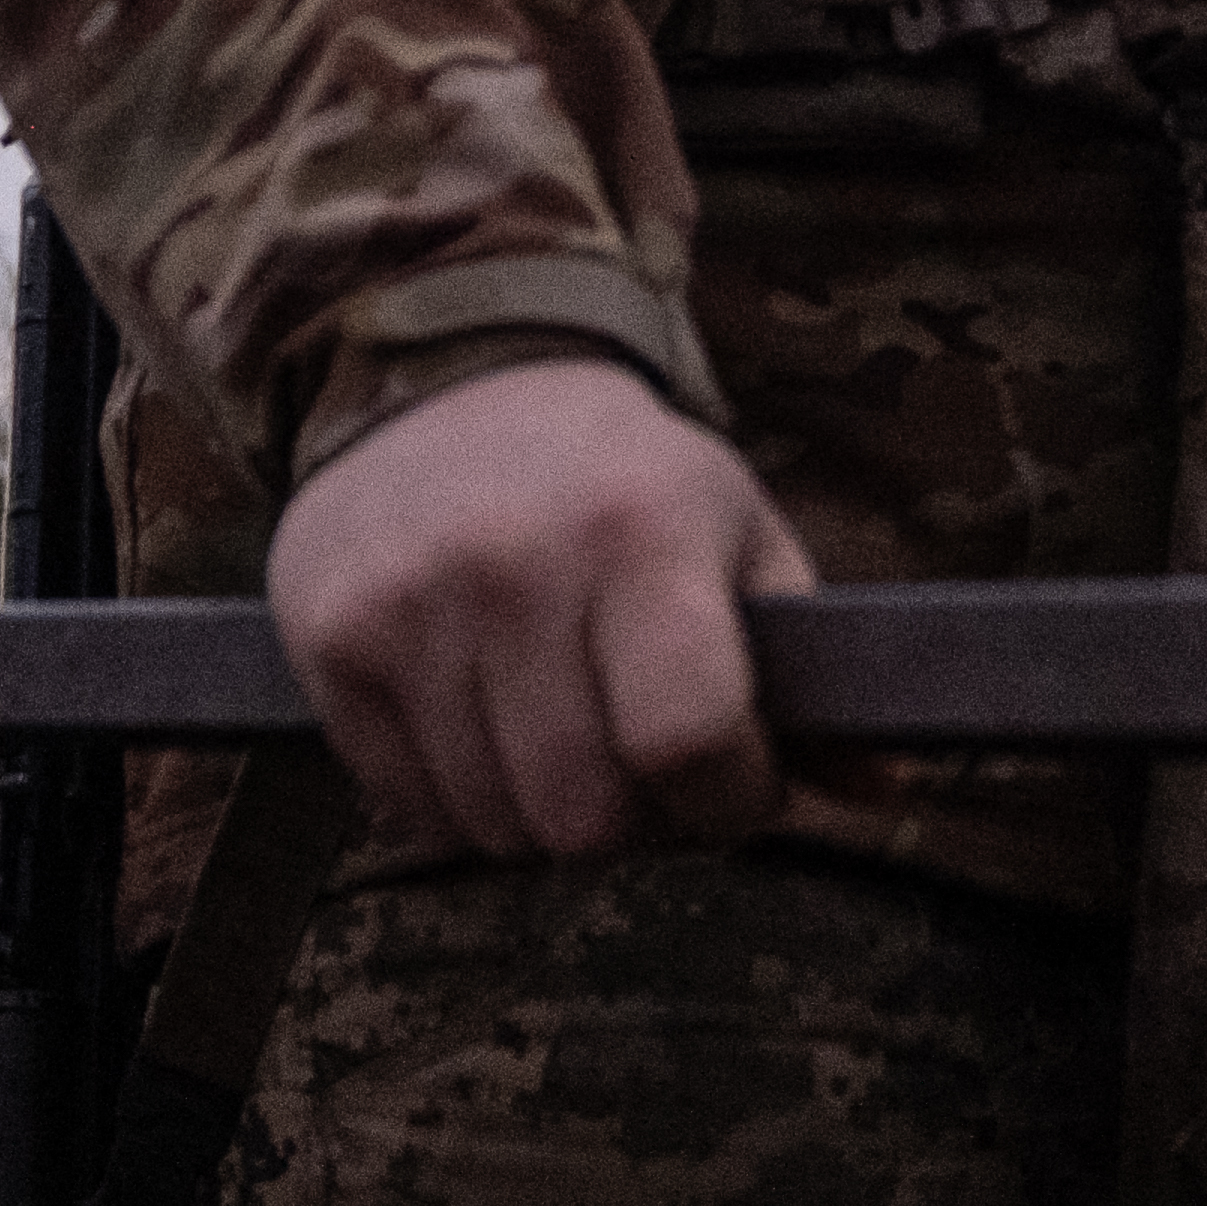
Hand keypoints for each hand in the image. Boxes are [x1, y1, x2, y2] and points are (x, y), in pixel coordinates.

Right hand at [267, 357, 817, 864]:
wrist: (443, 376)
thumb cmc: (621, 479)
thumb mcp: (736, 533)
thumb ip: (804, 668)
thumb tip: (877, 791)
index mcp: (641, 532)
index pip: (687, 738)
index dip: (729, 801)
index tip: (735, 786)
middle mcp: (514, 565)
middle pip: (586, 815)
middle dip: (639, 822)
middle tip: (644, 769)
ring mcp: (409, 608)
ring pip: (497, 829)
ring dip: (548, 819)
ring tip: (567, 739)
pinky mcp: (330, 644)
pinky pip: (411, 811)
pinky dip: (465, 803)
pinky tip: (491, 727)